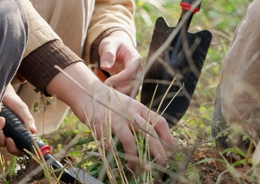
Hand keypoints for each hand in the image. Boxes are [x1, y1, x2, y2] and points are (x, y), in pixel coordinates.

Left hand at [0, 84, 35, 156]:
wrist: (2, 93)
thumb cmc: (14, 102)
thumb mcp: (22, 109)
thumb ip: (27, 119)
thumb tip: (34, 131)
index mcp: (18, 135)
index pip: (18, 149)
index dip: (14, 149)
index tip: (10, 141)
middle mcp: (8, 136)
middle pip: (3, 144)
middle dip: (1, 136)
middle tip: (1, 122)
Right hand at [47, 62, 173, 169]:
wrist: (88, 92)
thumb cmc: (110, 102)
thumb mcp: (129, 105)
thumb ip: (139, 117)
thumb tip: (152, 137)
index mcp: (139, 108)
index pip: (159, 121)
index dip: (167, 137)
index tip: (171, 150)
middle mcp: (130, 113)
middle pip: (149, 133)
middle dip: (158, 151)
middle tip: (162, 164)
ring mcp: (116, 118)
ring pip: (130, 141)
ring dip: (135, 157)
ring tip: (135, 168)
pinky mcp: (102, 125)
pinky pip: (110, 145)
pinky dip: (113, 154)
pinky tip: (114, 160)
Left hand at [98, 31, 140, 95]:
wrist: (118, 47)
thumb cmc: (113, 45)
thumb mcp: (108, 45)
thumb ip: (108, 54)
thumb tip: (105, 67)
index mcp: (134, 59)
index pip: (131, 71)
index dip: (120, 79)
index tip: (107, 83)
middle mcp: (139, 70)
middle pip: (134, 84)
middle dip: (120, 89)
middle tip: (105, 91)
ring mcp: (137, 78)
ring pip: (133, 91)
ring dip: (120, 95)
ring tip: (106, 94)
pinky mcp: (132, 84)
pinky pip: (130, 94)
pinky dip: (121, 97)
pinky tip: (110, 98)